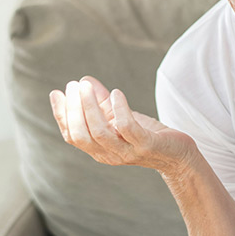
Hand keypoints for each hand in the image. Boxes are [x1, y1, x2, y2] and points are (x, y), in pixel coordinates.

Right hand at [49, 76, 195, 172]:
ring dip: (91, 107)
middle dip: (74, 109)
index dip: (61, 114)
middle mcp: (109, 154)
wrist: (177, 155)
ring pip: (100, 132)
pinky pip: (127, 128)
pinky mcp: (146, 146)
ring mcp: (127, 152)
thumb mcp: (118, 117)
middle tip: (75, 86)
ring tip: (87, 86)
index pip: (71, 135)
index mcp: (98, 149)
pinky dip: (120, 109)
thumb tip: (84, 80)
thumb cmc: (145, 135)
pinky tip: (116, 93)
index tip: (58, 93)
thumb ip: (100, 102)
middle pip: (81, 135)